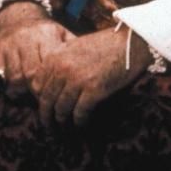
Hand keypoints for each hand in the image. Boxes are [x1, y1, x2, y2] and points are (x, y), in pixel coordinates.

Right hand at [0, 1, 75, 97]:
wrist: (16, 17)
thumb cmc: (44, 31)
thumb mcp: (61, 33)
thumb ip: (73, 47)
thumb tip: (93, 64)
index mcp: (47, 34)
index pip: (51, 63)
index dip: (55, 81)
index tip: (60, 92)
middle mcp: (27, 39)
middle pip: (32, 72)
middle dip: (39, 89)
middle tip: (46, 100)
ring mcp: (9, 46)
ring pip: (15, 77)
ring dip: (23, 91)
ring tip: (31, 98)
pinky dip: (7, 86)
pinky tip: (16, 91)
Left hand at [30, 26, 150, 125]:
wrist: (133, 41)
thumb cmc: (108, 43)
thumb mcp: (77, 45)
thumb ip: (61, 60)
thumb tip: (53, 81)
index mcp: (56, 56)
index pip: (37, 85)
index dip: (39, 100)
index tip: (45, 108)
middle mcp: (63, 69)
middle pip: (47, 100)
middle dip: (47, 116)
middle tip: (50, 126)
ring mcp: (78, 80)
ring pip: (62, 109)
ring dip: (63, 122)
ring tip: (65, 128)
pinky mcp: (94, 90)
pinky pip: (80, 113)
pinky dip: (80, 121)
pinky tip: (82, 124)